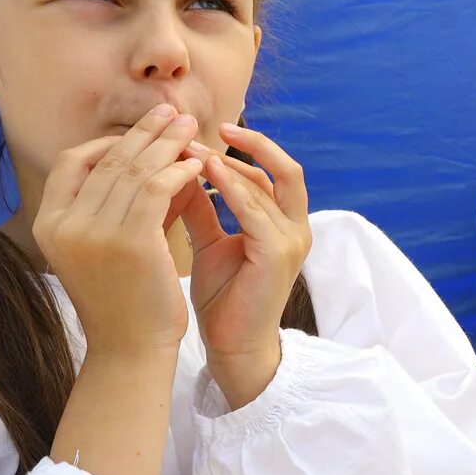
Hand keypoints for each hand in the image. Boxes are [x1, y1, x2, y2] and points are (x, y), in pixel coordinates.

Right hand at [33, 106, 203, 356]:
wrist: (130, 351)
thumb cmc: (123, 299)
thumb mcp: (104, 245)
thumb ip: (116, 203)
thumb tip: (148, 156)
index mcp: (48, 224)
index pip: (72, 162)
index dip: (107, 141)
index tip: (141, 130)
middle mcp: (64, 225)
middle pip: (107, 160)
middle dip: (144, 132)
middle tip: (172, 112)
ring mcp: (93, 232)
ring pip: (135, 169)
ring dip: (166, 143)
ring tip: (191, 127)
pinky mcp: (129, 241)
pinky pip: (158, 188)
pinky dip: (179, 171)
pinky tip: (197, 164)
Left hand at [184, 123, 311, 407]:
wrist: (233, 348)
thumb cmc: (223, 301)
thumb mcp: (210, 243)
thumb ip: (202, 207)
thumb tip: (180, 171)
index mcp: (283, 224)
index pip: (269, 173)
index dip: (239, 151)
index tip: (201, 135)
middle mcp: (296, 228)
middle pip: (285, 167)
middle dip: (252, 143)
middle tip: (210, 126)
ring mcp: (292, 241)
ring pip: (266, 185)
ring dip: (228, 163)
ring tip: (192, 148)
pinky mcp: (278, 254)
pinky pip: (256, 209)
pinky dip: (230, 186)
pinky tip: (203, 172)